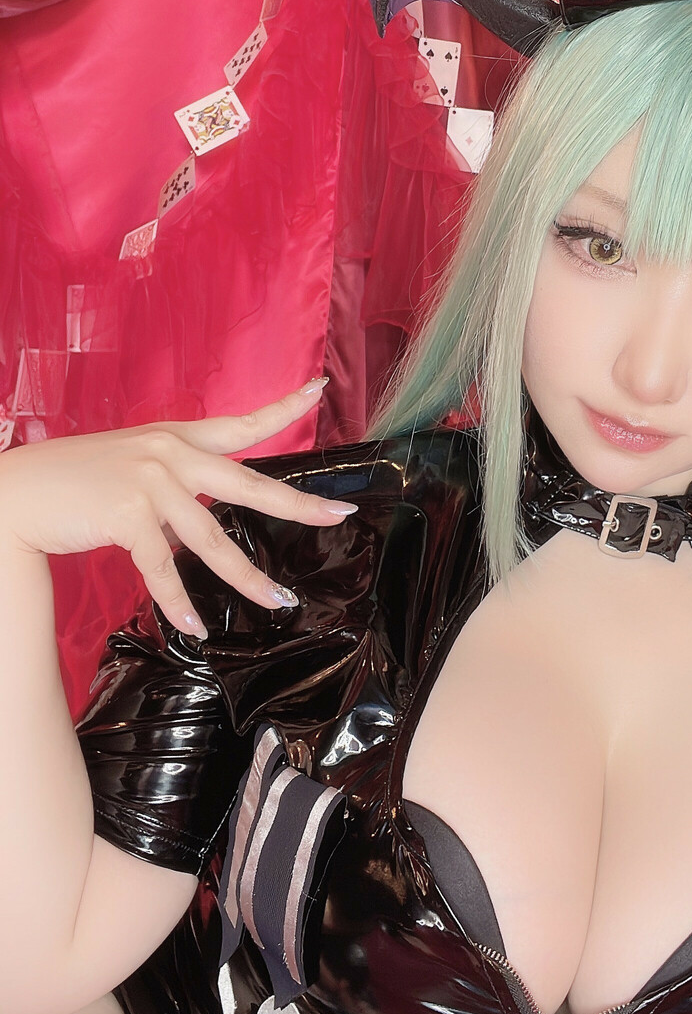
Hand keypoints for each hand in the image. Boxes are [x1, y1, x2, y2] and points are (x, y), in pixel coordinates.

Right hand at [0, 380, 355, 637]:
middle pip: (249, 484)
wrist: (20, 489)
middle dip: (297, 504)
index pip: (241, 423)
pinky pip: (162, 568)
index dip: (283, 408)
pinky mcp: (126, 515)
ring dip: (247, 578)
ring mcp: (150, 483)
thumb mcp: (134, 467)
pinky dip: (179, 601)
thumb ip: (174, 489)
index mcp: (177, 438)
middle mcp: (170, 454)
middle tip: (337, 515)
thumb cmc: (76, 481)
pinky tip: (194, 625)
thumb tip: (199, 528)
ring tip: (278, 601)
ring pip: (213, 540)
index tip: (320, 388)